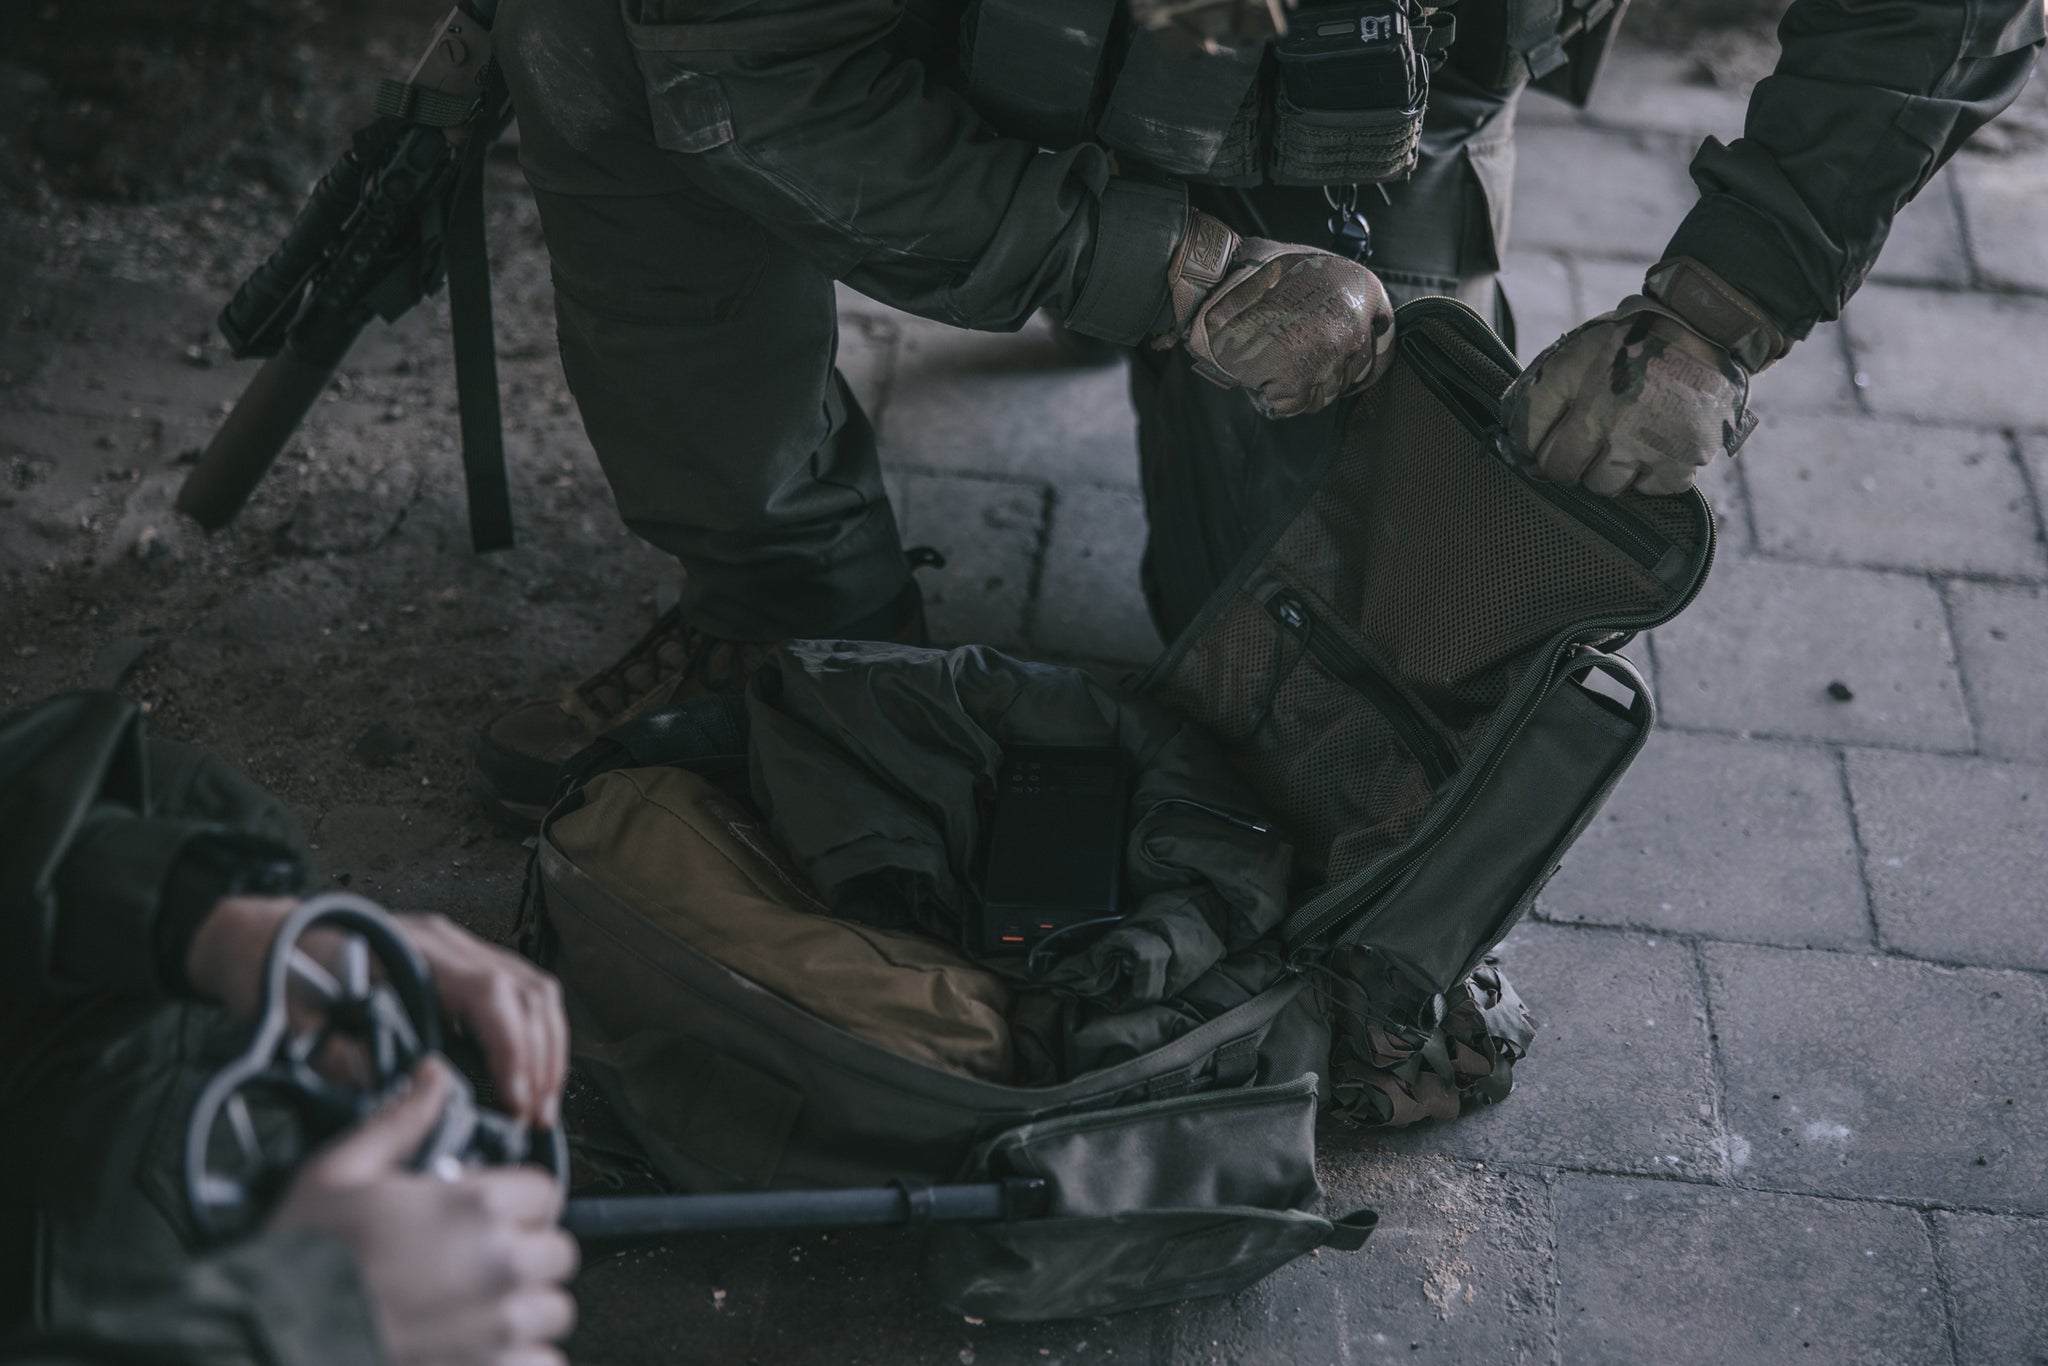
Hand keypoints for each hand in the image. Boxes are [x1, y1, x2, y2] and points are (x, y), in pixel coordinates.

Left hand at [187, 898, 568, 1125]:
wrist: (267, 939)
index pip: (489, 992)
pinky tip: (529, 1076)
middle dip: (543, 1058)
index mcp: (412, 950)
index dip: (512, 1048)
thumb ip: (344, 1062)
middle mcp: (447, 943)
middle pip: (527, 991)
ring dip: (548, 1050)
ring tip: (540, 1103)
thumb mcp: (298, 1022)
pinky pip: (521, 995)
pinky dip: (535, 1038)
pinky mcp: (463, 967)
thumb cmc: (280, 975)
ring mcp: (460, 951)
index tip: (516, 1100)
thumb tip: (395, 1106)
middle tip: (536, 1116)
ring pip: (535, 991)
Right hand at [272, 1058, 578, 1365]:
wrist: (268, 1338)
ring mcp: (499, 1328)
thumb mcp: (340, 1172)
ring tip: (478, 1313)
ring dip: (524, 1312)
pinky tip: (479, 1352)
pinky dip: (519, 1361)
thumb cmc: (301, 1261)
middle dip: (525, 1257)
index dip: (518, 1203)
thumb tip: (433, 1079)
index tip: (493, 1216)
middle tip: (480, 1266)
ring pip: (553, 1313)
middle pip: (557, 1254)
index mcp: (476, 1207)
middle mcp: (500, 1265)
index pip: (545, 1193)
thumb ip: (401, 1122)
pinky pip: (543, 1365)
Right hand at [1160, 209, 1395, 419]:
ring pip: (1324, 394)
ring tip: (1272, 361)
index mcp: (1364, 292)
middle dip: (1327, 373)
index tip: (1353, 368)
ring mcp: (1326, 357)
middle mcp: (1353, 327)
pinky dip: (1274, 396)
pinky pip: (1293, 405)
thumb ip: (1341, 298)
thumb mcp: (1316, 267)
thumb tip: (1355, 323)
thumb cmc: (1258, 270)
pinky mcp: (1296, 382)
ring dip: (1300, 386)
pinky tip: (1258, 372)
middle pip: (1353, 374)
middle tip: (1297, 361)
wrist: (1215, 282)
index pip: (1384, 345)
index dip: (1366, 360)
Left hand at [1502, 302, 1758, 495]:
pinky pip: (1651, 490)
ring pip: (1603, 487)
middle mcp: (1610, 415)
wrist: (1700, 325)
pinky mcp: (1685, 455)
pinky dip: (1648, 476)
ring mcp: (1649, 440)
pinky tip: (1651, 449)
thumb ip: (1538, 395)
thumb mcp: (1572, 352)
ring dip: (1604, 472)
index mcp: (1577, 383)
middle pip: (1561, 471)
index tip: (1542, 439)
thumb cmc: (1627, 341)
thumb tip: (1513, 444)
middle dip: (1563, 461)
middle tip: (1580, 445)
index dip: (1528, 442)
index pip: (1527, 438)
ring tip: (1619, 443)